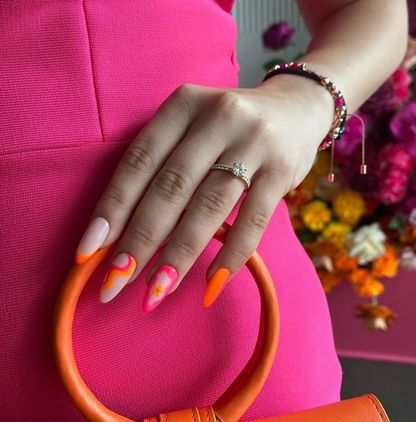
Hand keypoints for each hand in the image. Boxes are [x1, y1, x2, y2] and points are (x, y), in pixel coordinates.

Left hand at [74, 74, 332, 312]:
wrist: (297, 108)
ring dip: (179, 255)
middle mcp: (218, 117)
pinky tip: (211, 284)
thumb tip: (124, 234)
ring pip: (209, 206)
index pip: (138, 161)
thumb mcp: (193, 127)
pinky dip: (231, 255)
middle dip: (140, 241)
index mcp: (183, 105)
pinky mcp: (282, 170)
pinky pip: (253, 221)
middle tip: (115, 284)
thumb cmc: (231, 128)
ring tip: (156, 293)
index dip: (112, 209)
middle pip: (171, 187)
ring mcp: (254, 143)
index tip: (88, 253)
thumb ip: (164, 166)